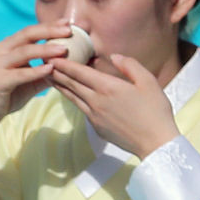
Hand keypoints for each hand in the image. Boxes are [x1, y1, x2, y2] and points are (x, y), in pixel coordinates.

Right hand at [0, 23, 66, 142]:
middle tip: (69, 30)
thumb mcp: (33, 79)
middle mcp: (1, 51)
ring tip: (63, 49)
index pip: (31, 31)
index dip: (49, 26)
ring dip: (45, 50)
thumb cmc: (11, 92)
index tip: (68, 22)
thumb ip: (48, 70)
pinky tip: (50, 69)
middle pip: (27, 35)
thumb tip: (72, 65)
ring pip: (23, 52)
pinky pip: (20, 74)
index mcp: (9, 47)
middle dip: (49, 31)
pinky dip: (35, 71)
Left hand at [47, 54, 180, 157]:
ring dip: (59, 86)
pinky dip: (73, 99)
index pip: (79, 72)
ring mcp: (94, 115)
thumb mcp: (149, 82)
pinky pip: (81, 109)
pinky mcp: (96, 126)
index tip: (52, 57)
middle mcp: (96, 100)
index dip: (64, 64)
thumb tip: (114, 57)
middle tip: (44, 64)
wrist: (156, 143)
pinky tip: (71, 96)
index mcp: (109, 87)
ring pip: (72, 97)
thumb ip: (130, 66)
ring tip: (50, 78)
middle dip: (56, 72)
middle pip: (70, 83)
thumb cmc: (156, 111)